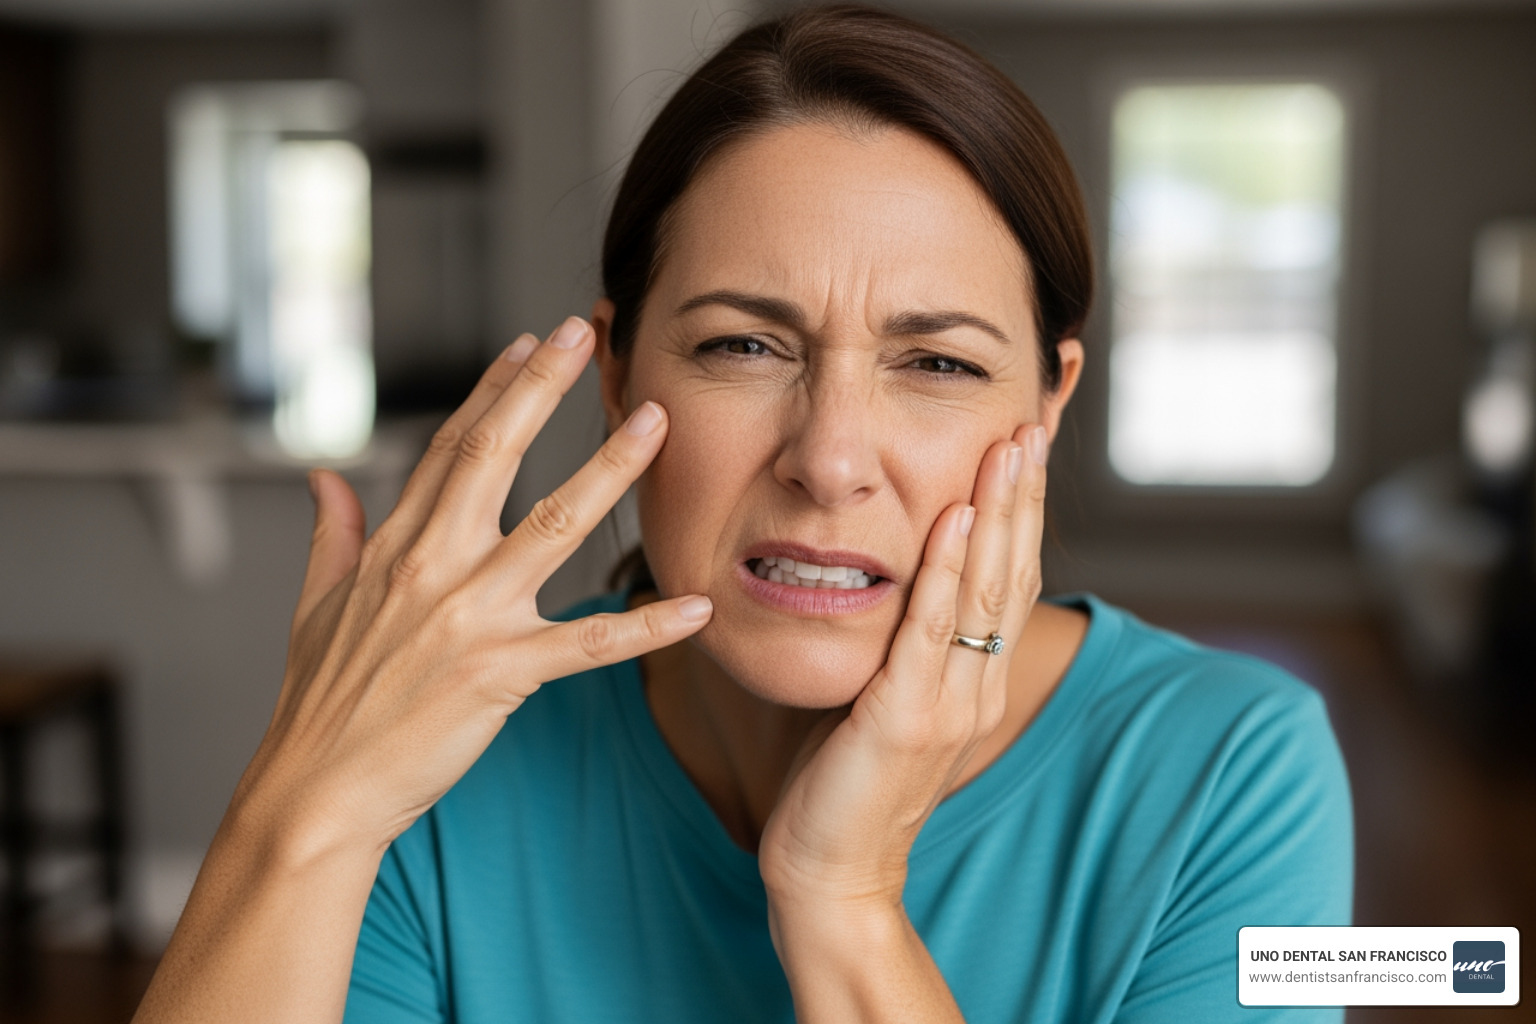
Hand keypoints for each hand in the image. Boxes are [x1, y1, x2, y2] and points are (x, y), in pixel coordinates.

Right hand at [230, 316, 712, 862]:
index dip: (493, 388)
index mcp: (393, 546)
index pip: (449, 446)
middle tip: (590, 331)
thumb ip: (331, 534)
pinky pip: (591, 643)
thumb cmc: (318, 704)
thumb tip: (324, 479)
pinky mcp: (502, 674)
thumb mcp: (313, 605)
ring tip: (655, 423)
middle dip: (544, 386)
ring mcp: (470, 617)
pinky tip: (695, 603)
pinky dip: (647, 626)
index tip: (529, 341)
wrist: (316, 791)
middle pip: (496, 454)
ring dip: (610, 470)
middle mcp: (432, 566)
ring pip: (554, 525)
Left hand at [757, 423, 1048, 916]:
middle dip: (1021, 495)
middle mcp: (976, 687)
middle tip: (1032, 423)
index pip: (1008, 580)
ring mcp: (948, 703)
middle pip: (1012, 572)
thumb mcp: (881, 698)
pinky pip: (931, 629)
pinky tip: (954, 517)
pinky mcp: (907, 718)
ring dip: (997, 513)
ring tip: (1007, 448)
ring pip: (985, 590)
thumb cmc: (843, 783)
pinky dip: (947, 571)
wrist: (831, 873)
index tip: (1022, 446)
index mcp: (973, 680)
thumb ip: (896, 644)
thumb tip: (884, 582)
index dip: (1019, 513)